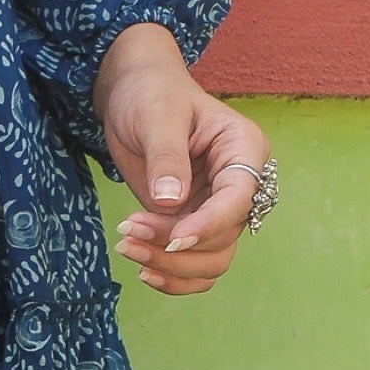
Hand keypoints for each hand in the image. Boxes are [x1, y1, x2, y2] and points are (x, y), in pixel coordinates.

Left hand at [94, 23, 270, 297]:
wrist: (134, 95)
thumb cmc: (151, 93)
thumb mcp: (157, 115)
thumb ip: (166, 157)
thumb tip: (169, 202)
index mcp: (243, 150)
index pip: (238, 199)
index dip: (209, 224)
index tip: (174, 237)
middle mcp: (239, 185)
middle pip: (225, 238)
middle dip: (177, 246)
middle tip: (127, 232)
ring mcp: (216, 208)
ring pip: (213, 260)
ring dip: (172, 266)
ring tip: (126, 247)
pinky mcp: (193, 224)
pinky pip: (196, 265)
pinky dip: (173, 275)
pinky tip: (143, 269)